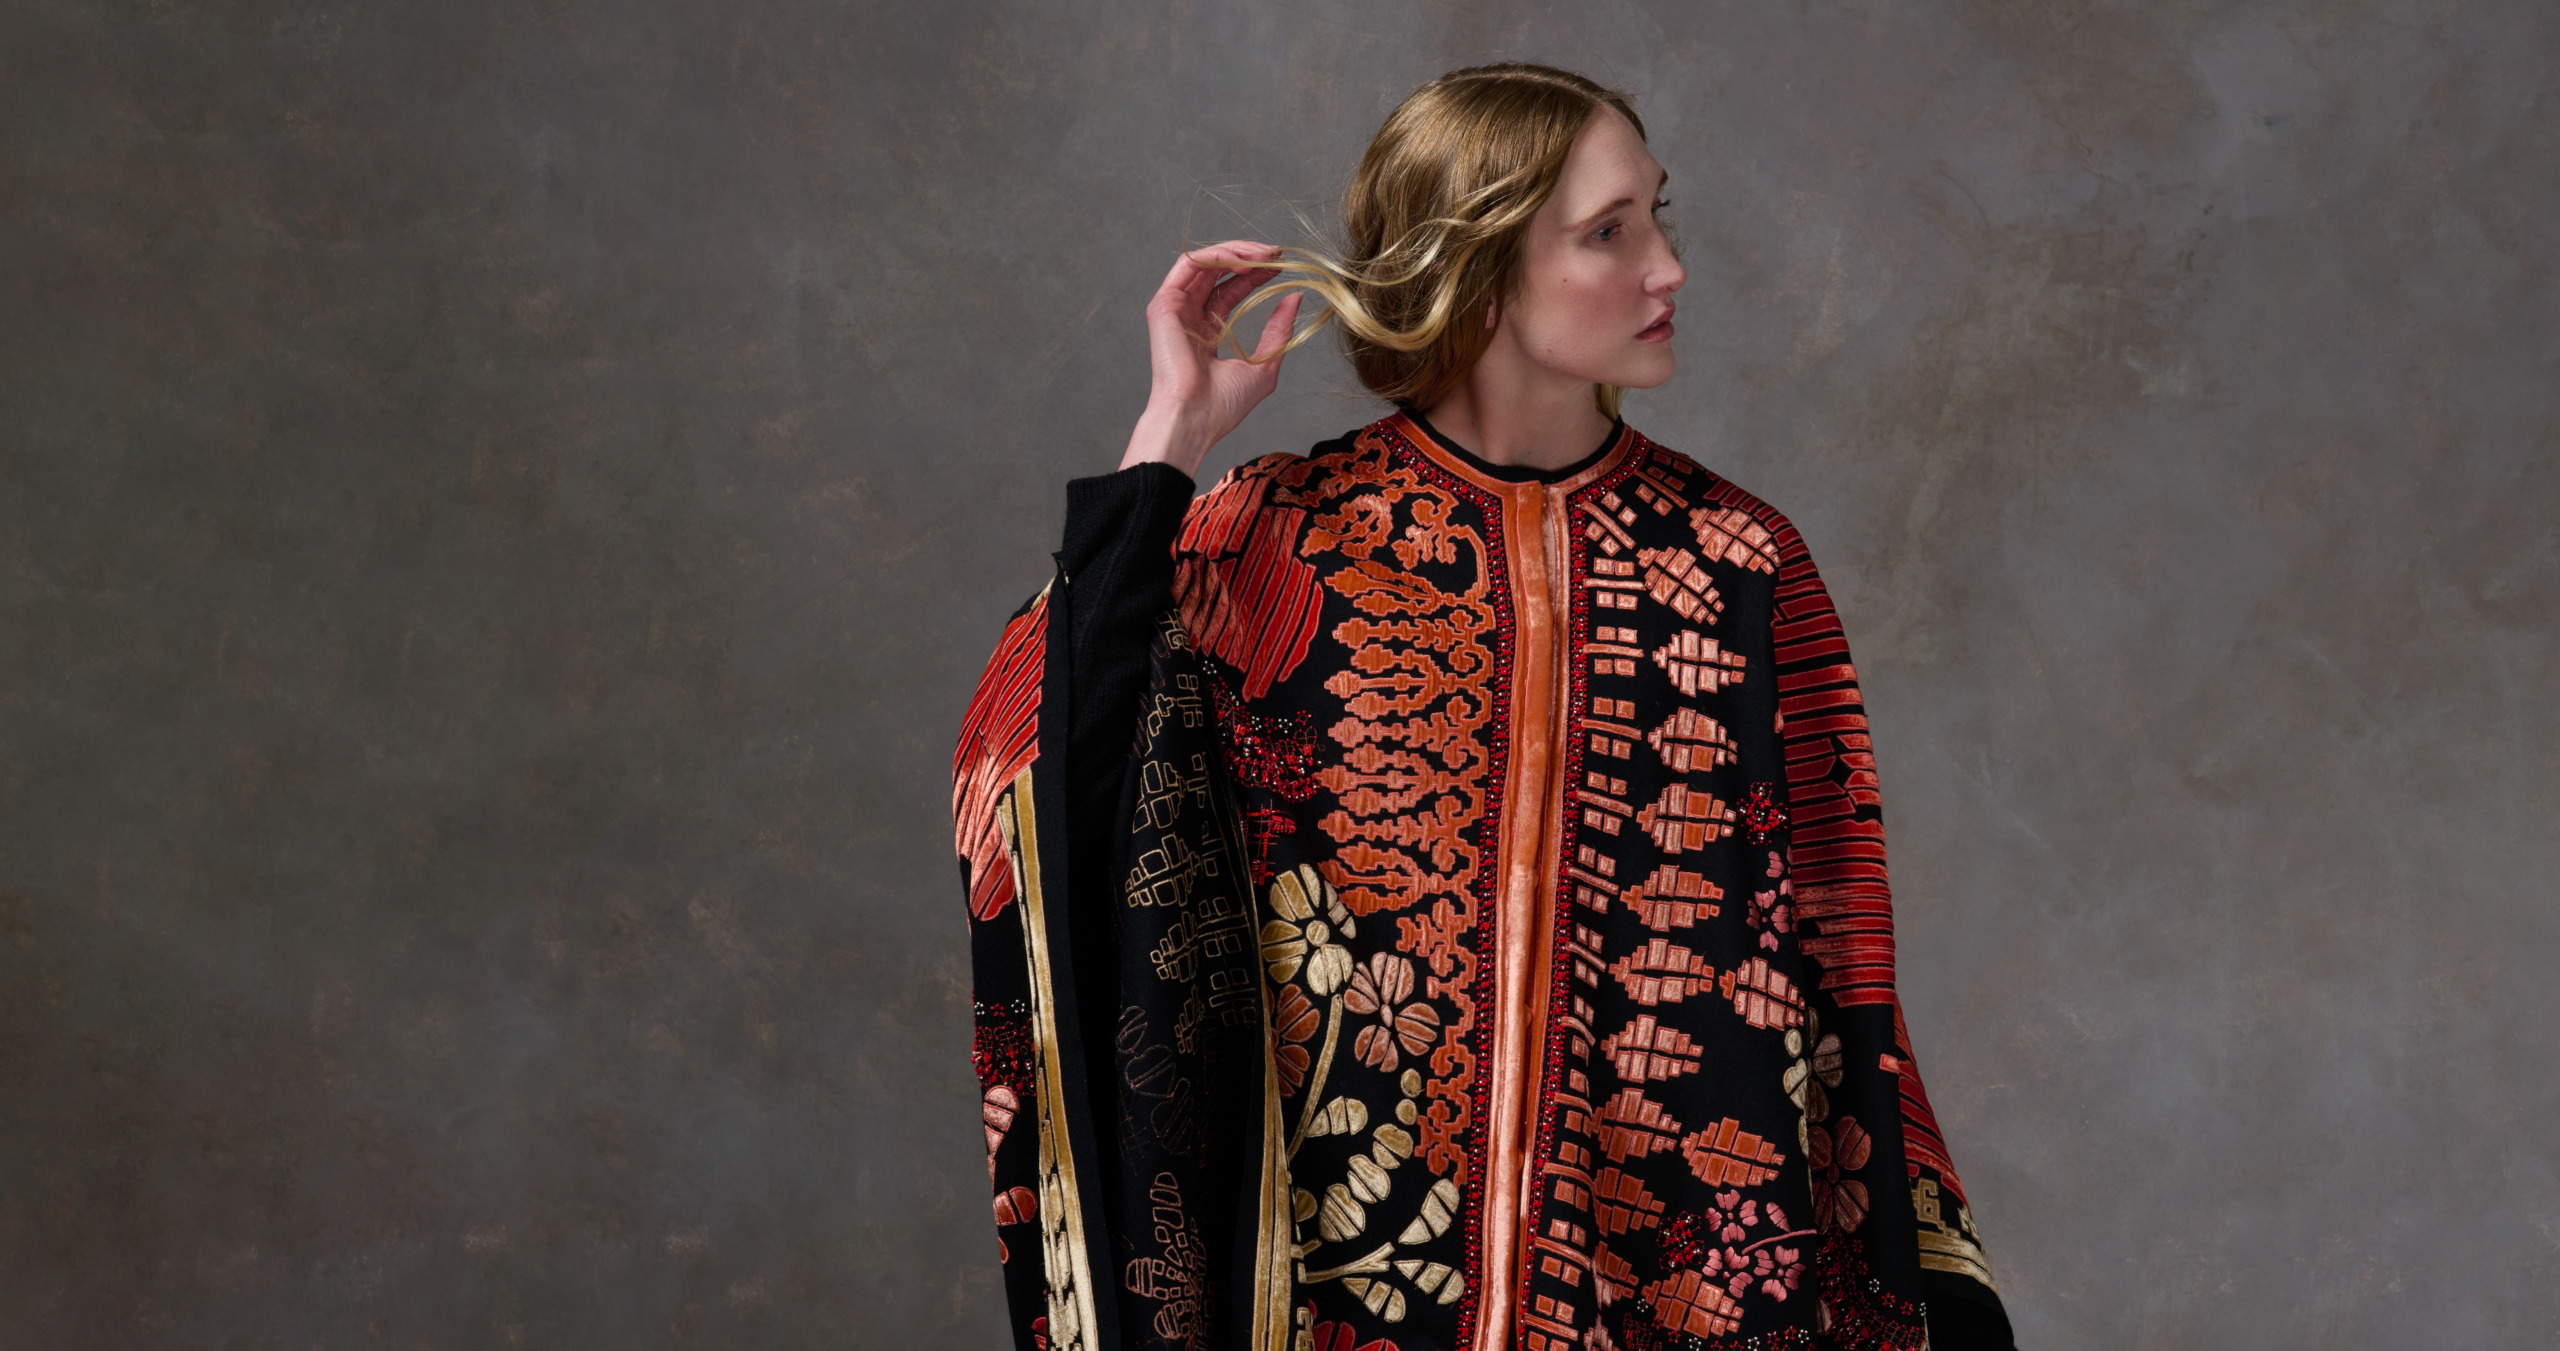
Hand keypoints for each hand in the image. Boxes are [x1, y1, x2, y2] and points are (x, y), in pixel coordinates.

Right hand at [1120, 241, 1304, 475]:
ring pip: (1205, 262)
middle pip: (1219, 272)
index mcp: (1208, 331)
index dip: (1256, 274)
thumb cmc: (1223, 405)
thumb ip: (1278, 330)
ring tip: (1265, 254)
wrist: (1195, 419)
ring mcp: (1176, 309)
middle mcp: (1190, 316)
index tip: (1282, 265)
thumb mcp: (1264, 364)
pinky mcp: (1165, 304)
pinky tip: (1243, 261)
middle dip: (1249, 257)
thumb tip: (1294, 297)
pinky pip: (1190, 265)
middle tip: (1277, 254)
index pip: (1232, 290)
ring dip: (1236, 251)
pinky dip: (1217, 255)